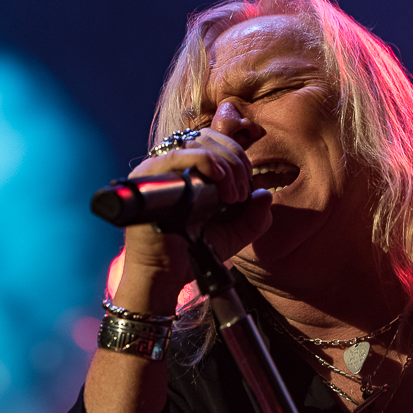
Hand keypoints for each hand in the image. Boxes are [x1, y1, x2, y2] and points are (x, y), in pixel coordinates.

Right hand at [115, 129, 272, 313]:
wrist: (167, 275)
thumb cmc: (194, 251)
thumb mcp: (234, 233)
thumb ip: (254, 217)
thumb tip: (264, 194)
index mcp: (190, 168)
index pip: (215, 140)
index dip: (237, 153)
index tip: (247, 182)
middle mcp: (172, 163)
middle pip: (208, 137)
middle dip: (235, 160)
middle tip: (241, 194)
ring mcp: (158, 168)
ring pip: (197, 143)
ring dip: (225, 164)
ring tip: (232, 196)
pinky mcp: (147, 178)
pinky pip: (176, 156)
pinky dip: (204, 162)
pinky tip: (220, 181)